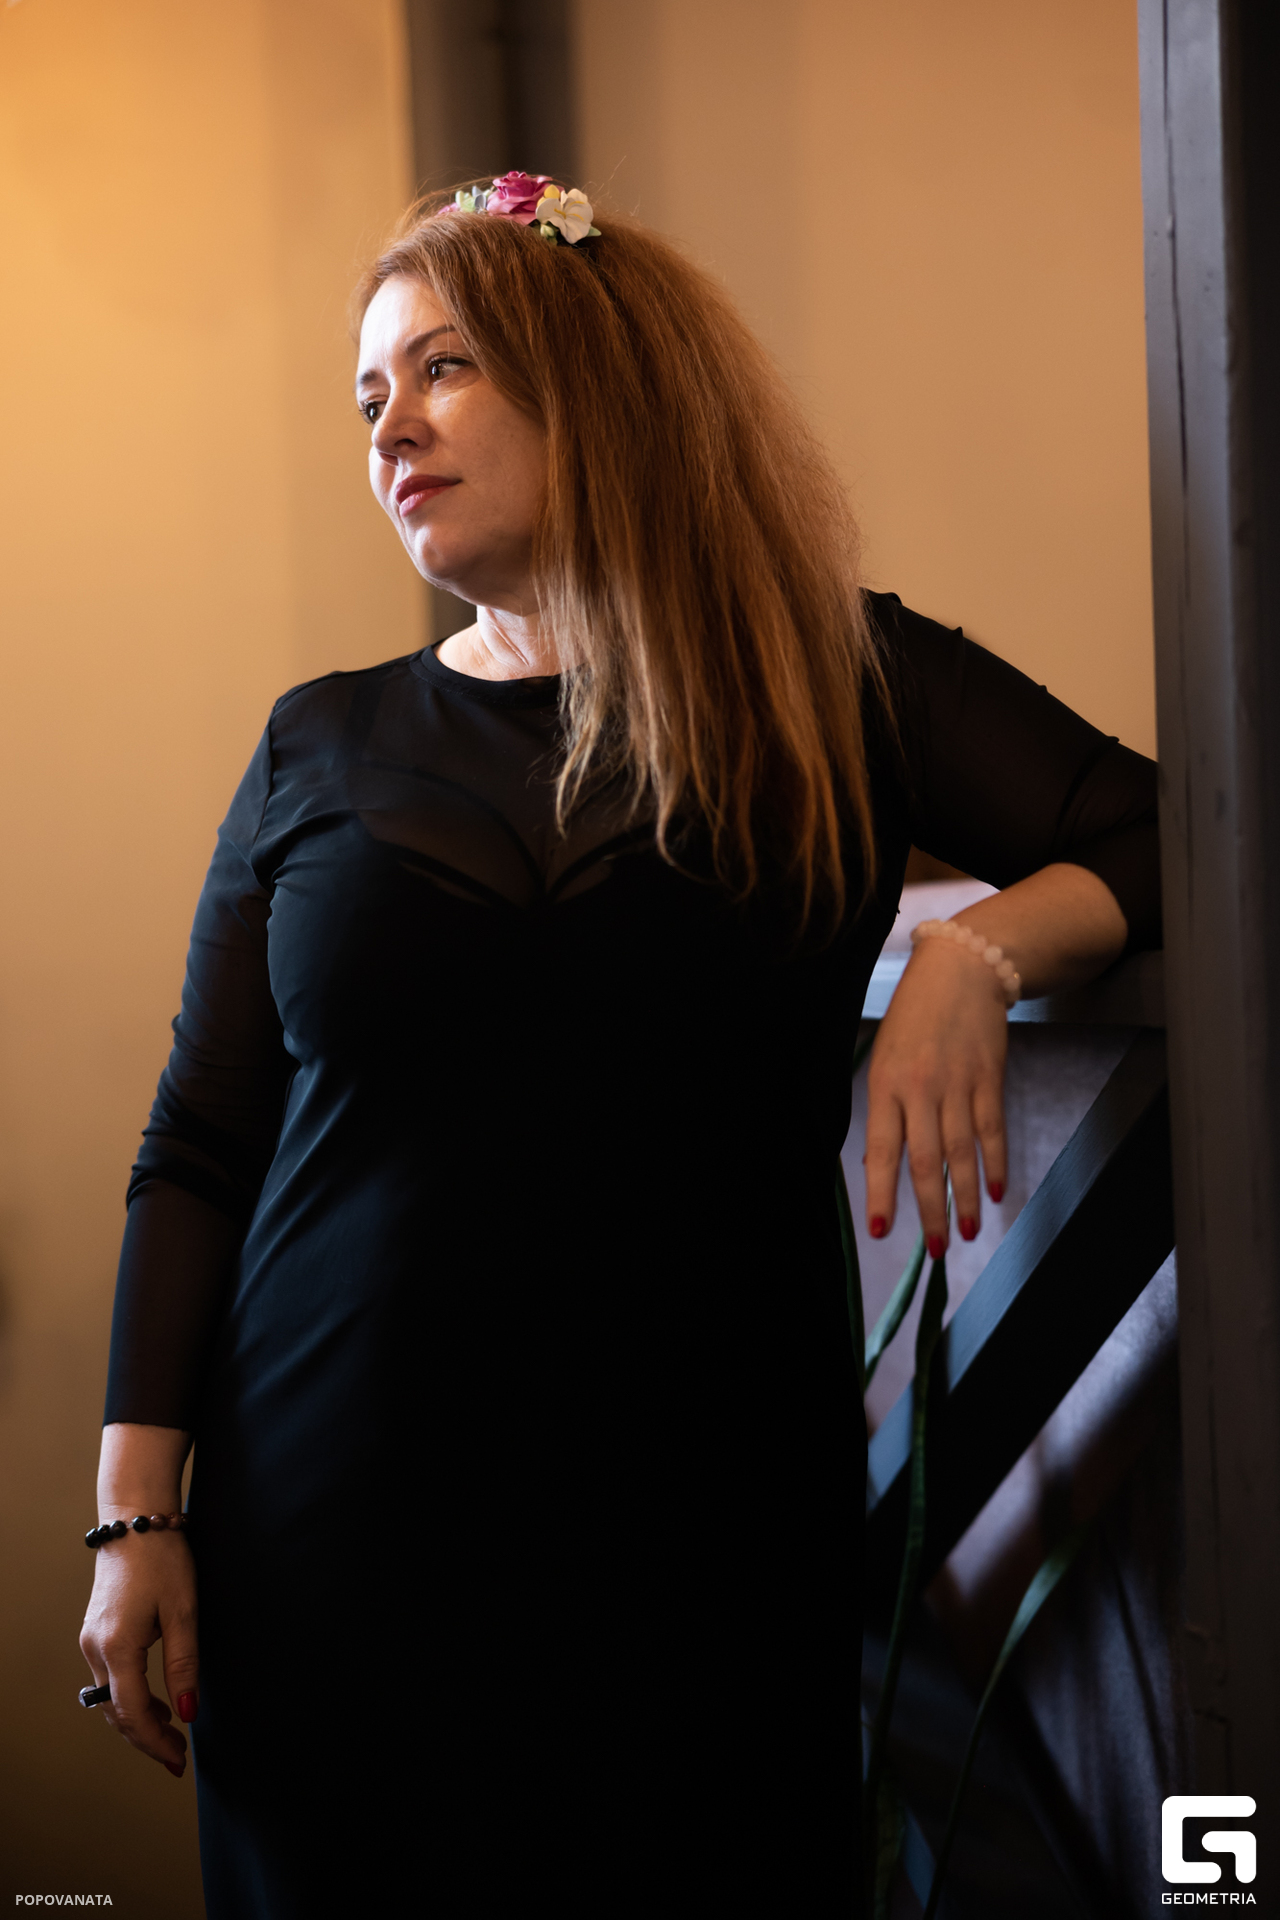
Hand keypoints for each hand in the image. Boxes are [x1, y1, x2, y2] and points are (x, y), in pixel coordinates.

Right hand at [79, 1522, 198, 1775]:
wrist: (135, 1520)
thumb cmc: (163, 1559)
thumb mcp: (184, 1611)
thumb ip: (184, 1664)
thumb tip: (186, 1712)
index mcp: (117, 1647)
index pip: (133, 1713)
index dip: (155, 1742)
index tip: (178, 1761)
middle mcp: (95, 1649)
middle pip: (116, 1712)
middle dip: (146, 1739)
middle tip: (177, 1757)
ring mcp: (91, 1640)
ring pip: (110, 1699)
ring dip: (137, 1721)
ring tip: (170, 1735)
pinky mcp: (95, 1632)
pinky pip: (109, 1679)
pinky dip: (130, 1698)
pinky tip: (155, 1703)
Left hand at [863, 934, 1008, 1252]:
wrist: (962, 968)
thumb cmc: (914, 1014)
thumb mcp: (885, 1055)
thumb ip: (884, 1105)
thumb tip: (880, 1160)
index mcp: (885, 1084)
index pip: (881, 1149)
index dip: (881, 1193)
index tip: (882, 1231)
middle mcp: (920, 1089)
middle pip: (927, 1161)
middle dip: (931, 1210)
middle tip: (936, 1250)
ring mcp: (958, 1085)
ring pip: (962, 1153)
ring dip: (967, 1198)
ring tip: (968, 1232)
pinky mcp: (989, 1079)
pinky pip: (992, 1130)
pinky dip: (995, 1164)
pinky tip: (997, 1192)